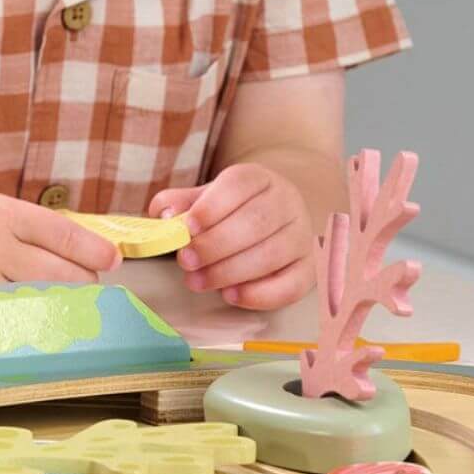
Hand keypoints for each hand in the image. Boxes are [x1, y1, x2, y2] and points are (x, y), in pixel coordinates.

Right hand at [0, 194, 121, 333]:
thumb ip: (40, 229)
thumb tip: (98, 255)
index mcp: (0, 215)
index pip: (64, 235)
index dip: (96, 251)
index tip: (113, 261)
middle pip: (65, 276)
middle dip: (84, 282)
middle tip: (82, 284)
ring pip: (47, 307)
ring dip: (63, 307)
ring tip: (62, 302)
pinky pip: (20, 329)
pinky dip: (34, 327)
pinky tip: (34, 320)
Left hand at [149, 164, 316, 311]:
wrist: (278, 217)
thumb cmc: (234, 209)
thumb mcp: (207, 198)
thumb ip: (181, 203)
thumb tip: (164, 216)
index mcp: (259, 178)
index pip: (239, 185)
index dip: (212, 207)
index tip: (187, 228)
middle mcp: (287, 203)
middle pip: (255, 223)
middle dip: (216, 245)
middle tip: (185, 261)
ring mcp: (302, 236)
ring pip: (271, 254)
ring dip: (230, 272)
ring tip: (197, 281)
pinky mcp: (308, 269)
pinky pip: (291, 285)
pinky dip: (260, 294)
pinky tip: (231, 295)